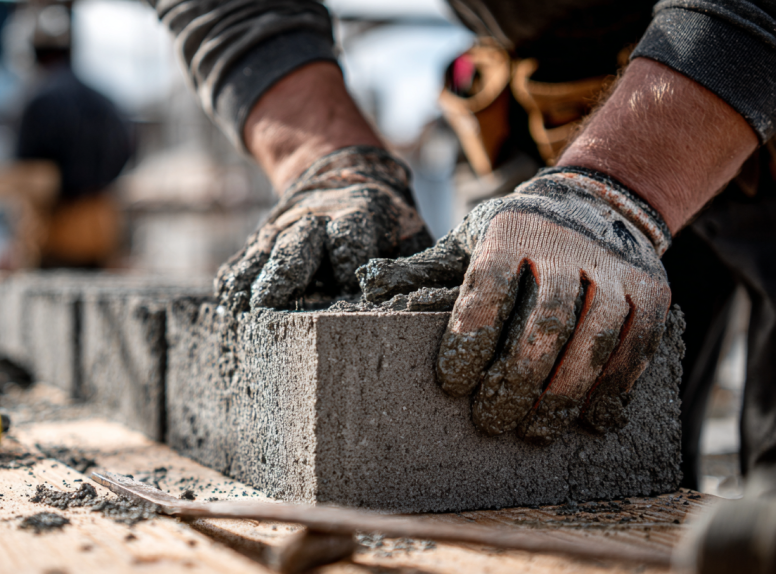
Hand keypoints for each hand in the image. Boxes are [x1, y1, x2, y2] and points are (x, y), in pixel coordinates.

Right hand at [216, 146, 430, 311]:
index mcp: (358, 217)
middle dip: (284, 276)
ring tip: (243, 316)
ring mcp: (283, 232)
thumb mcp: (410, 235)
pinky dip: (234, 285)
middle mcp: (315, 222)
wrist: (341, 176)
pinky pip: (240, 263)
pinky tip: (230, 310)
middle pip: (295, 245)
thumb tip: (441, 317)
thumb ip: (417, 270)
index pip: (348, 242)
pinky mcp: (260, 244)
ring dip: (252, 285)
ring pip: (262, 256)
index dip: (346, 268)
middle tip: (272, 310)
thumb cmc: (387, 227)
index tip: (348, 296)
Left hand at [359, 166, 671, 443]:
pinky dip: (614, 387)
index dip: (468, 340)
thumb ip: (426, 268)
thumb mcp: (469, 237)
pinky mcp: (653, 290)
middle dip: (515, 381)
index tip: (452, 385)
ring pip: (592, 340)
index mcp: (510, 231)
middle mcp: (565, 245)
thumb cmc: (517, 233)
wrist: (600, 201)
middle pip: (542, 323)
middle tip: (490, 421)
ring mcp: (614, 268)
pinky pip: (637, 345)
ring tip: (535, 431)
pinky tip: (590, 418)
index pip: (486, 289)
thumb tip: (368, 286)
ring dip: (563, 394)